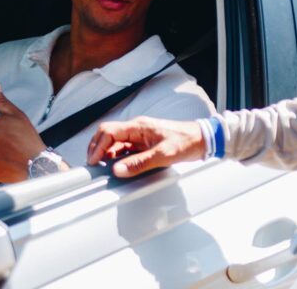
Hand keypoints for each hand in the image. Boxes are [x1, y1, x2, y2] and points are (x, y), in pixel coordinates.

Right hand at [86, 117, 205, 177]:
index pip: (109, 132)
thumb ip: (139, 163)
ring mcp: (140, 136)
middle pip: (108, 134)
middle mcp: (137, 129)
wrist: (202, 139)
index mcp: (139, 127)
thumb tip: (118, 170)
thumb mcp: (163, 155)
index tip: (94, 161)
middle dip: (97, 148)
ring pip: (115, 142)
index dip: (98, 146)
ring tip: (103, 167)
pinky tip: (118, 166)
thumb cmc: (186, 142)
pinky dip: (117, 156)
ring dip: (106, 153)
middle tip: (93, 164)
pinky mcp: (145, 143)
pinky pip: (125, 148)